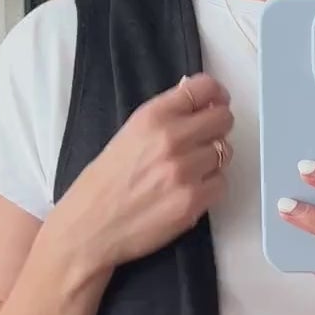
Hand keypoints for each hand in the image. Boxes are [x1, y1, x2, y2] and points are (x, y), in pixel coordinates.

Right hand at [62, 74, 232, 272]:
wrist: (89, 226)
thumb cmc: (104, 184)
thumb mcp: (128, 134)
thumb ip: (165, 117)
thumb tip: (197, 102)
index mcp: (152, 116)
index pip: (204, 88)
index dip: (216, 94)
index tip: (217, 102)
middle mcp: (171, 139)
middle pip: (223, 119)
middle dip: (218, 128)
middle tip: (205, 140)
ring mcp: (185, 170)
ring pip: (225, 152)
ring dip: (213, 160)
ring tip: (189, 171)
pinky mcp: (193, 200)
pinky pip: (221, 184)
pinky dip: (210, 187)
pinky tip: (188, 191)